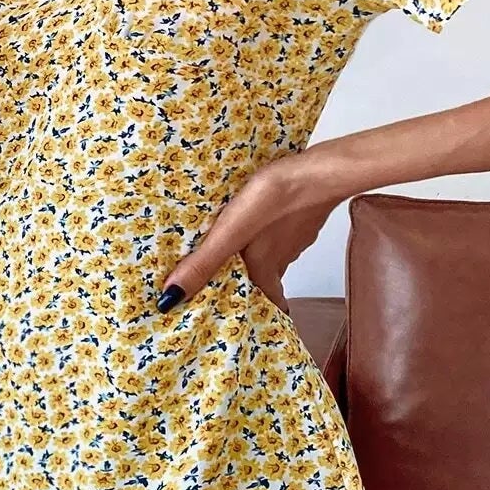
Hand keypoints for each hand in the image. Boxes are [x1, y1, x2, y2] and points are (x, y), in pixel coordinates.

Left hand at [155, 154, 340, 315]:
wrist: (319, 170)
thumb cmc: (275, 200)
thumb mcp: (231, 233)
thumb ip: (203, 263)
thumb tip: (170, 299)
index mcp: (266, 269)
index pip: (265, 303)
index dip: (256, 311)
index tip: (245, 318)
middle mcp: (284, 257)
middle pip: (267, 279)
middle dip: (252, 283)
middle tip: (233, 282)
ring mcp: (297, 234)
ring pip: (276, 254)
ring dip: (260, 256)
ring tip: (239, 250)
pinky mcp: (303, 213)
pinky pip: (284, 230)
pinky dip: (271, 231)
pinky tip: (261, 218)